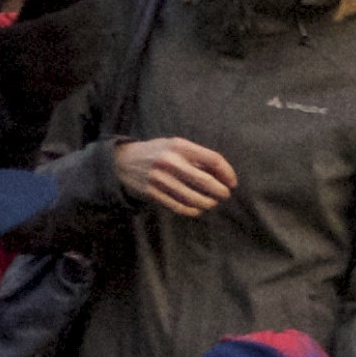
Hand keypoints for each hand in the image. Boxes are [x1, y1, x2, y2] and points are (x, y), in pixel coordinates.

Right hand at [113, 134, 236, 217]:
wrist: (123, 161)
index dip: (227, 172)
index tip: (232, 182)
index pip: (212, 159)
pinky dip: (192, 210)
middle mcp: (171, 161)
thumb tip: (221, 174)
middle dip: (220, 191)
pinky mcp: (153, 193)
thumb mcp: (175, 146)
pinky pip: (178, 206)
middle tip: (225, 194)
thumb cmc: (157, 152)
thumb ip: (196, 157)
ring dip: (207, 202)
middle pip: (205, 181)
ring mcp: (161, 179)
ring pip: (193, 197)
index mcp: (180, 146)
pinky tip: (198, 210)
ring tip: (212, 202)